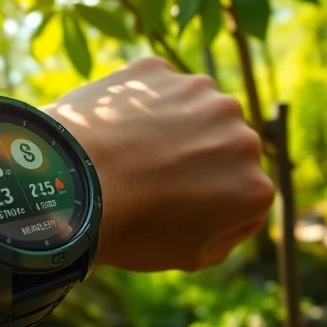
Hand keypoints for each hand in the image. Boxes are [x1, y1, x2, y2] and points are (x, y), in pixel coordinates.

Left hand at [43, 57, 274, 271]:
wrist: (72, 187)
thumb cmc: (131, 230)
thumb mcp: (191, 256)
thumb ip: (229, 233)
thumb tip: (241, 209)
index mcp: (255, 187)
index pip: (243, 193)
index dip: (210, 203)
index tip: (177, 209)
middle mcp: (240, 133)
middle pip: (225, 147)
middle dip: (200, 159)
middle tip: (153, 179)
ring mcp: (201, 94)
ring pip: (195, 111)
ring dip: (176, 126)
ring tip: (133, 154)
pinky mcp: (158, 71)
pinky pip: (156, 89)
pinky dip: (142, 105)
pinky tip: (117, 130)